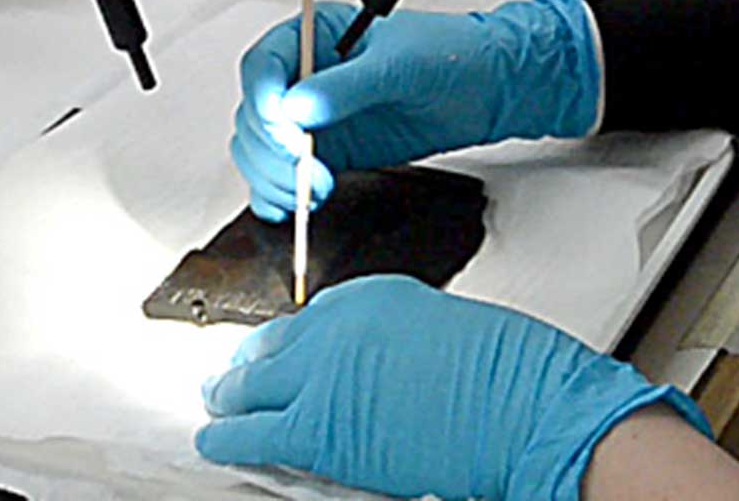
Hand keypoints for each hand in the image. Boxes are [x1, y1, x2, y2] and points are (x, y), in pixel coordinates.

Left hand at [195, 275, 709, 500]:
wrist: (524, 407)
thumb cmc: (507, 375)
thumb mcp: (440, 334)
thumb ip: (391, 347)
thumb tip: (372, 375)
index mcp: (370, 296)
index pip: (308, 318)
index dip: (287, 344)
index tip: (274, 350)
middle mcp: (336, 325)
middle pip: (271, 346)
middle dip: (247, 363)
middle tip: (227, 373)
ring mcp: (322, 373)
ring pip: (249, 386)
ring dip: (230, 396)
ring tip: (216, 402)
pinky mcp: (318, 427)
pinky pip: (253, 433)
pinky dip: (227, 438)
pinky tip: (214, 442)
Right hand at [230, 0, 602, 221]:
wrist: (486, 88)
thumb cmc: (448, 55)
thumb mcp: (399, 64)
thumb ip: (347, 85)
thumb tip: (298, 106)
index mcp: (314, 36)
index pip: (263, 66)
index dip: (264, 100)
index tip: (286, 130)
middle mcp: (305, 76)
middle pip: (256, 115)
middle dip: (272, 149)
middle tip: (308, 170)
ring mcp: (313, 117)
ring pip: (261, 150)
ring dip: (276, 177)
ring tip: (314, 191)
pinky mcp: (327, 151)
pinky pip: (282, 176)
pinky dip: (279, 194)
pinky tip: (295, 205)